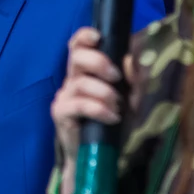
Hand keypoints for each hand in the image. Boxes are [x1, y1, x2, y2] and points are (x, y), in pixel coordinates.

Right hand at [51, 28, 137, 193]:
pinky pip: (80, 104)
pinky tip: (111, 117)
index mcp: (84, 72)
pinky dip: (99, 109)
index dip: (85, 36)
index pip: (76, 45)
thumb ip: (132, 80)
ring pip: (82, 83)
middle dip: (99, 62)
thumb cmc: (111, 124)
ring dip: (105, 93)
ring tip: (117, 108)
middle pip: (77, 57)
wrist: (96, 156)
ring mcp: (64, 96)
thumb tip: (130, 60)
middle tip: (116, 78)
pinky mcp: (61, 113)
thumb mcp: (129, 99)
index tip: (99, 37)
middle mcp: (71, 80)